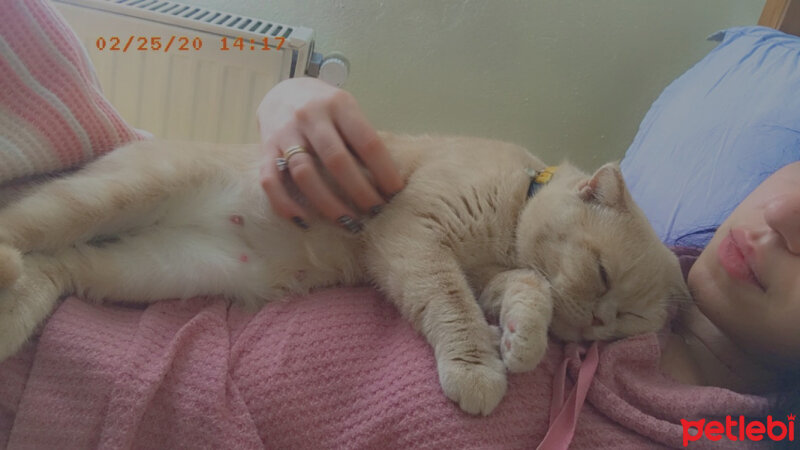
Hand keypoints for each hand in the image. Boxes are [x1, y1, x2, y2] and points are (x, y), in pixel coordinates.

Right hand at [257, 78, 403, 231]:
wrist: (282, 91)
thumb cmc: (325, 108)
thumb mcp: (347, 110)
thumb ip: (360, 138)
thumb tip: (385, 181)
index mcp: (339, 105)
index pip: (367, 142)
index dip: (384, 171)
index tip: (395, 193)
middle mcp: (310, 117)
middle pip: (337, 161)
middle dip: (360, 192)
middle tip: (375, 212)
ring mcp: (285, 133)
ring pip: (305, 174)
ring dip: (329, 204)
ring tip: (349, 223)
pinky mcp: (266, 149)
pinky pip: (271, 181)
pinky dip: (285, 204)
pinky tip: (304, 221)